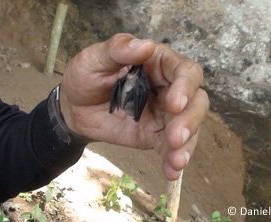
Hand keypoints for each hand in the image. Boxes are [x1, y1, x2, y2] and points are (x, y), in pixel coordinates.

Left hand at [59, 34, 208, 179]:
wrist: (74, 108)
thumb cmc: (85, 76)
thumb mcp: (94, 58)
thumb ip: (118, 49)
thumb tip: (145, 45)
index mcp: (157, 63)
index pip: (185, 71)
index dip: (186, 86)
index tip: (174, 104)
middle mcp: (168, 87)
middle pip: (196, 100)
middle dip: (190, 120)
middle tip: (176, 137)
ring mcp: (164, 114)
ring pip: (190, 126)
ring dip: (188, 144)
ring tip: (177, 161)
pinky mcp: (156, 135)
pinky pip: (171, 148)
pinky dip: (173, 160)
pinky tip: (171, 171)